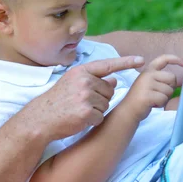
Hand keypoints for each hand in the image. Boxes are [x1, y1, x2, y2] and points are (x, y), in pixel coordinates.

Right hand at [29, 55, 144, 140]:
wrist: (40, 119)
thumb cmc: (57, 102)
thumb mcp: (72, 84)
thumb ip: (93, 80)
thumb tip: (115, 80)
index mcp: (80, 71)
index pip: (107, 65)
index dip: (126, 62)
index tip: (141, 60)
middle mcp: (84, 81)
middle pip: (109, 90)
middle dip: (101, 98)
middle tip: (81, 103)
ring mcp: (85, 96)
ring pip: (106, 104)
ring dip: (97, 110)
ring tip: (78, 110)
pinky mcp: (86, 112)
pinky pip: (101, 117)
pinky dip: (93, 121)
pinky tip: (79, 119)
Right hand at [122, 54, 182, 121]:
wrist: (128, 110)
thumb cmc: (143, 98)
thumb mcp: (151, 84)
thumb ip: (163, 80)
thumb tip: (182, 81)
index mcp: (148, 70)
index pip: (164, 59)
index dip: (176, 59)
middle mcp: (147, 75)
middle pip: (172, 78)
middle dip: (170, 88)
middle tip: (159, 94)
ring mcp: (146, 84)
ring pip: (169, 90)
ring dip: (164, 98)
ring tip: (153, 99)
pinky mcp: (147, 95)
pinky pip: (163, 99)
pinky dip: (160, 104)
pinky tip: (152, 104)